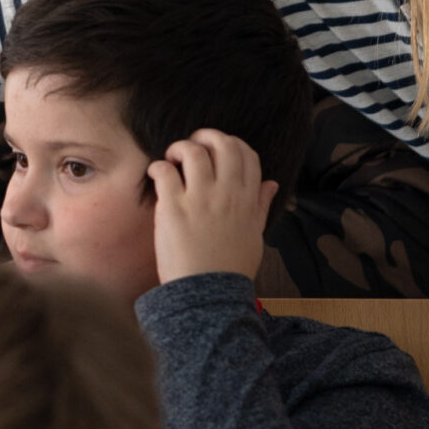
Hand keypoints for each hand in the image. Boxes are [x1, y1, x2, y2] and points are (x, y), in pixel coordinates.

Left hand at [149, 129, 277, 284]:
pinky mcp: (173, 207)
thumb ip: (260, 205)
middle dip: (206, 136)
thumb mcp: (255, 234)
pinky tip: (157, 175)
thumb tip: (272, 183)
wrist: (208, 293)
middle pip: (223, 144)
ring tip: (173, 159)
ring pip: (192, 151)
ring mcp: (200, 198)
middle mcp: (226, 194)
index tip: (217, 149)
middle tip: (193, 146)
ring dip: (180, 147)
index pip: (247, 154)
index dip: (232, 143)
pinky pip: (165, 171)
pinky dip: (159, 166)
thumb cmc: (230, 266)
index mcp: (247, 200)